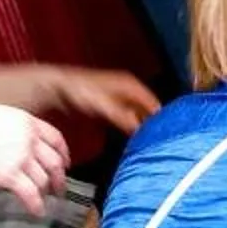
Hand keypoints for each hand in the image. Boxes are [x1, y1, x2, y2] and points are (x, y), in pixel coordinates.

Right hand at [0, 102, 71, 215]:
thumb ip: (15, 128)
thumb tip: (20, 140)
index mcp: (28, 122)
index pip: (56, 138)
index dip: (64, 152)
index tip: (66, 162)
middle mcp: (29, 140)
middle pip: (55, 162)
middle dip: (60, 177)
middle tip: (60, 187)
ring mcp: (21, 158)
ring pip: (44, 179)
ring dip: (48, 192)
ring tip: (47, 201)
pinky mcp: (10, 175)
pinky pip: (31, 194)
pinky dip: (36, 204)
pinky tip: (36, 211)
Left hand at [38, 65, 160, 135]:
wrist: (59, 87)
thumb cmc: (80, 91)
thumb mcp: (103, 105)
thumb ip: (122, 117)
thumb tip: (138, 129)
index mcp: (131, 85)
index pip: (155, 103)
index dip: (162, 119)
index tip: (167, 135)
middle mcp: (129, 88)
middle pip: (148, 109)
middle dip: (153, 124)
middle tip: (159, 142)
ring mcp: (120, 96)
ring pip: (139, 113)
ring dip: (142, 126)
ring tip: (148, 142)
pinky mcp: (111, 104)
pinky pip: (128, 116)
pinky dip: (131, 126)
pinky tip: (130, 137)